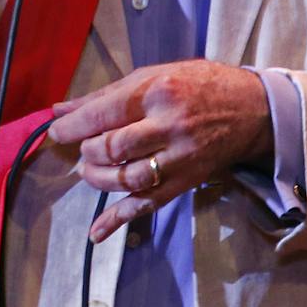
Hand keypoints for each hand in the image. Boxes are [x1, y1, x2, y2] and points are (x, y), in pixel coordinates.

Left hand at [48, 59, 272, 241]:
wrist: (250, 110)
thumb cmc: (196, 84)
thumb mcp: (151, 75)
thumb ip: (104, 95)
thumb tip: (60, 110)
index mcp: (157, 92)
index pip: (105, 114)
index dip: (74, 127)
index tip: (56, 132)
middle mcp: (169, 126)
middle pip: (114, 148)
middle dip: (88, 152)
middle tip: (81, 150)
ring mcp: (179, 159)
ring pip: (128, 179)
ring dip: (99, 179)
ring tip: (90, 170)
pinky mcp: (185, 183)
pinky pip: (149, 205)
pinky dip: (119, 220)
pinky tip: (96, 232)